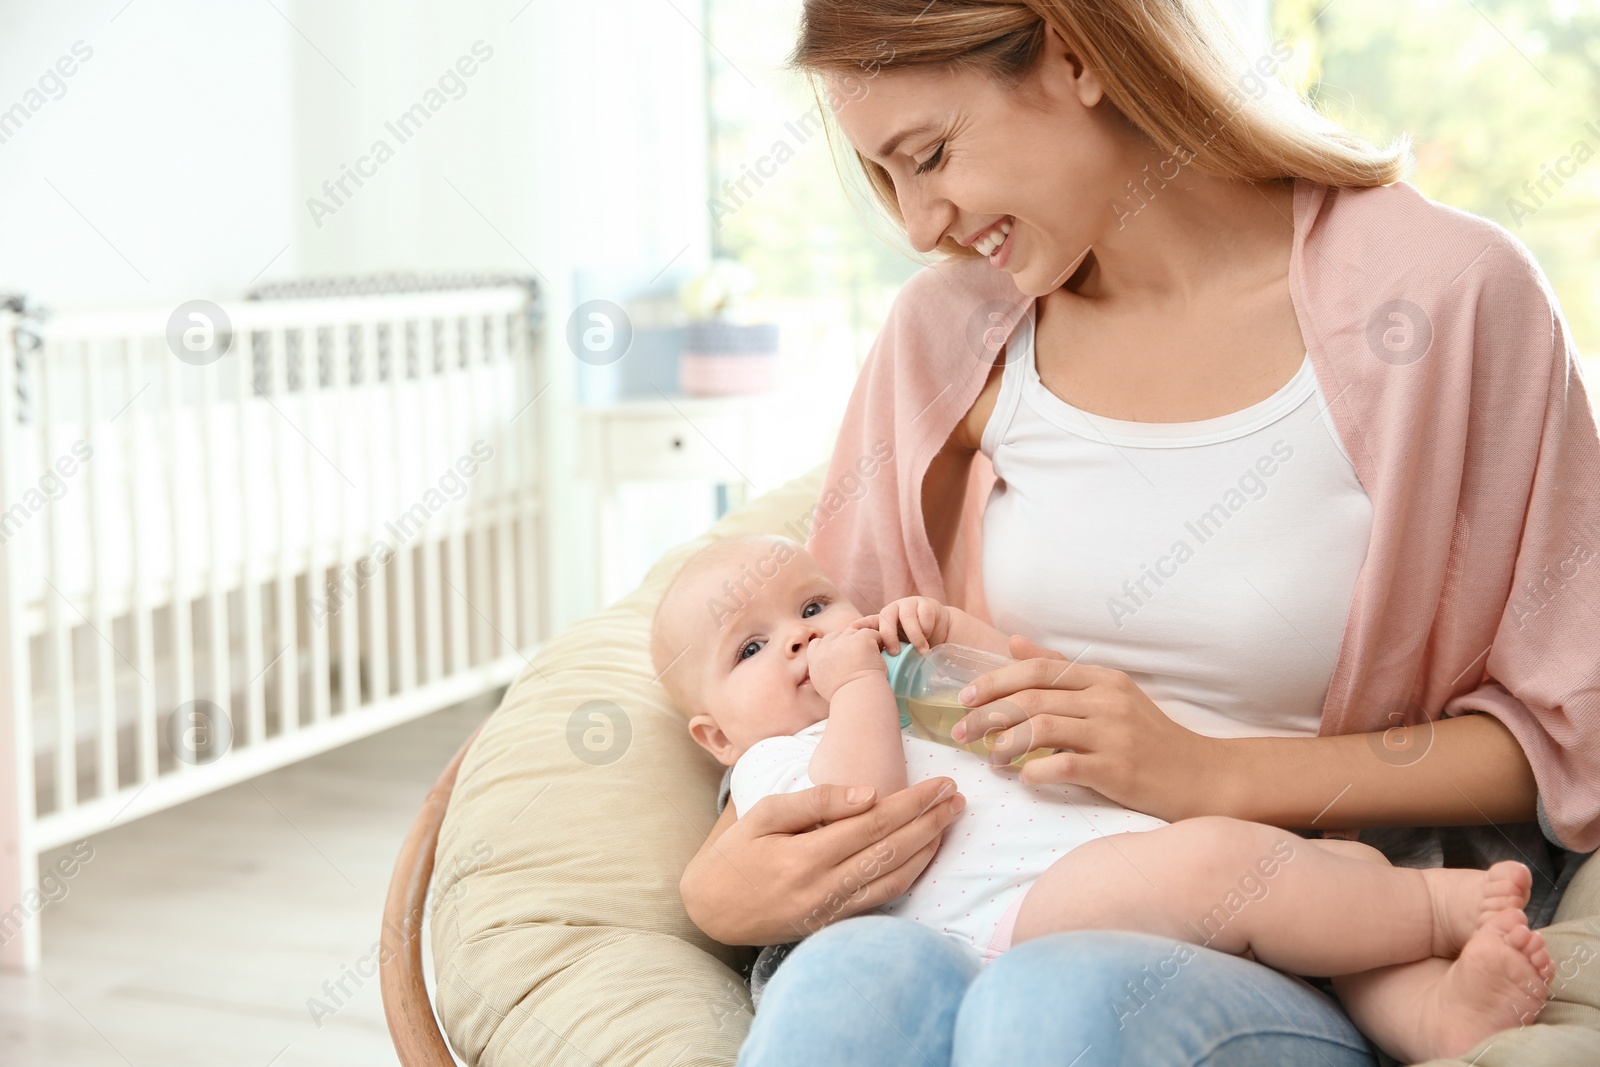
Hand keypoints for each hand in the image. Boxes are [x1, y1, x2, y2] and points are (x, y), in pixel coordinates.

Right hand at [678, 778, 966, 945]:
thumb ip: (815, 802)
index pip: (872, 824)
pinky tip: (924, 856)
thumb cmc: (735, 854)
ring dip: (928, 850)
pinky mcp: (833, 924)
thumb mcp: (762, 815)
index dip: (911, 804)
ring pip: (894, 880)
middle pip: (891, 851)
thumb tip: (868, 794)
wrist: (711, 910)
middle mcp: (824, 888)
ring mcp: (831, 911)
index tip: (939, 784)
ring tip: (949, 821)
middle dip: (930, 822)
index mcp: (805, 856)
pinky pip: (881, 900)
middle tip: (957, 798)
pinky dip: (908, 877)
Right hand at [806, 628, 887, 701]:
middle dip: (849, 644)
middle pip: (837, 635)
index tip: (842, 657)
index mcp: (815, 660)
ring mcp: (842, 642)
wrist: (859, 700)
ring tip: (870, 661)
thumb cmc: (847, 699)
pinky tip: (879, 656)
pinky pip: (871, 633)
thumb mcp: (824, 687)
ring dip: (863, 643)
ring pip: (854, 633)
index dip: (830, 647)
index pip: (817, 643)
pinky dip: (878, 643)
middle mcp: (825, 649)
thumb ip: (823, 671)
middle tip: (861, 661)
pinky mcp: (860, 639)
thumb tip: (829, 665)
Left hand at [849, 596, 951, 654]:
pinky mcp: (927, 604)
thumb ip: (887, 654)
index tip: (853, 631)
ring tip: (921, 651)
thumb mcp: (900, 648)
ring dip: (914, 636)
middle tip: (895, 652)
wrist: (941, 631)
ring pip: (907, 616)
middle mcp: (894, 610)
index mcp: (884, 621)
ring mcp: (910, 605)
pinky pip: (924, 615)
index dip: (862, 625)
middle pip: (886, 617)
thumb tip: (874, 675)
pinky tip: (929, 638)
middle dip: (889, 635)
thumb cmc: (915, 643)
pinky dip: (926, 629)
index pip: (870, 621)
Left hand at [950, 635, 1227, 820]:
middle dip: (987, 715)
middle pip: (1030, 698)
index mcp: (1103, 678)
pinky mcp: (1117, 769)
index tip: (965, 697)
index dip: (994, 680)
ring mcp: (1113, 734)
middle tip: (961, 733)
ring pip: (1040, 729)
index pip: (1037, 670)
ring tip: (989, 760)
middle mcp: (1107, 701)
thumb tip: (1014, 643)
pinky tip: (1023, 779)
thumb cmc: (1150, 738)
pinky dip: (1034, 772)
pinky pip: (1063, 765)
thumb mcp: (1111, 694)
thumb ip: (1062, 671)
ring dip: (1005, 745)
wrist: (1202, 775)